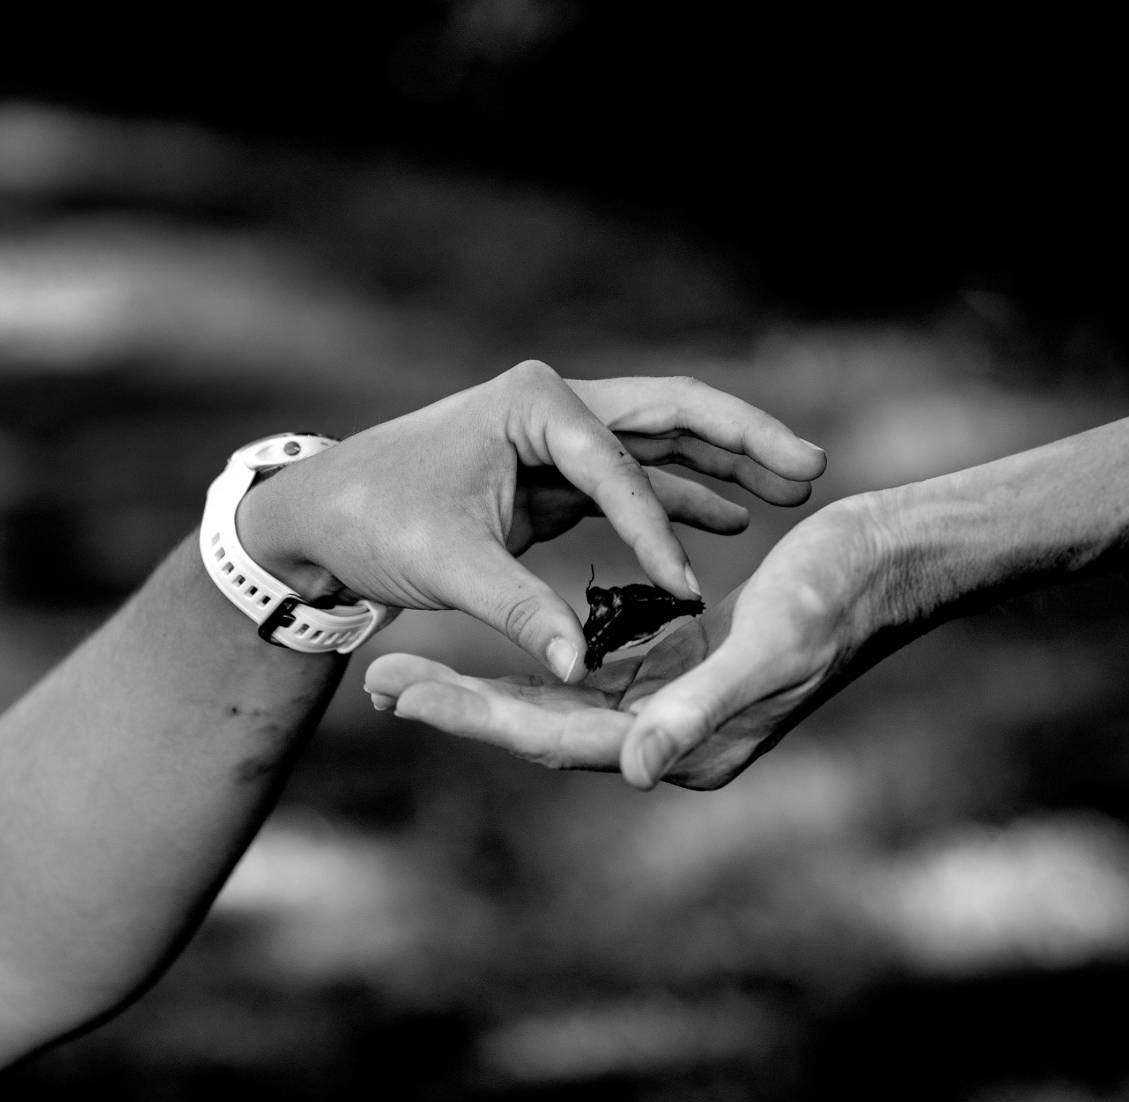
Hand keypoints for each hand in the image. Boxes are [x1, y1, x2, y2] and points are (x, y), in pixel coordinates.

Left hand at [243, 360, 826, 679]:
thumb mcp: (446, 566)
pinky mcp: (559, 467)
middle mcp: (555, 404)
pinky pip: (638, 474)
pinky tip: (734, 512)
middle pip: (670, 413)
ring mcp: (561, 433)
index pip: (617, 466)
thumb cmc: (371, 521)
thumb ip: (520, 610)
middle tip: (811, 465)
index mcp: (534, 405)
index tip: (693, 584)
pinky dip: (680, 495)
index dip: (659, 528)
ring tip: (798, 481)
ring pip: (663, 439)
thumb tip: (574, 670)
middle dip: (741, 438)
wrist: (317, 507)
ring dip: (725, 462)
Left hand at [363, 498, 916, 787]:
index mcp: (686, 745)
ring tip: (409, 666)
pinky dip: (539, 656)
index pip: (555, 736)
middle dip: (459, 705)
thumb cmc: (840, 597)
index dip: (475, 715)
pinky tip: (495, 639)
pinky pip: (589, 671)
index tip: (399, 694)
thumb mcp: (770, 648)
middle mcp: (672, 737)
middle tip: (376, 682)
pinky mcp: (679, 666)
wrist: (892, 565)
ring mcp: (674, 705)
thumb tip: (632, 769)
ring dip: (487, 684)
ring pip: (556, 699)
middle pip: (541, 726)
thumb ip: (700, 708)